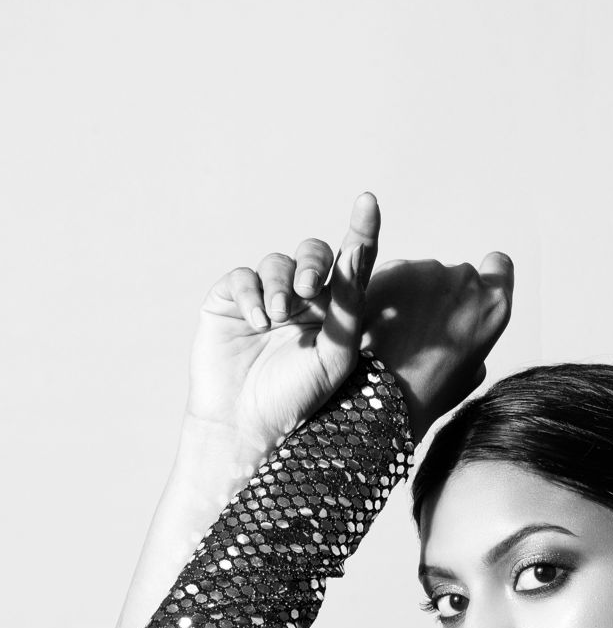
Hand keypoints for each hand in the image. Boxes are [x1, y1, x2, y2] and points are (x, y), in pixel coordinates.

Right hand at [185, 194, 380, 454]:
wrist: (248, 425)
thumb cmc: (300, 395)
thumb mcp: (337, 352)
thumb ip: (349, 304)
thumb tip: (356, 253)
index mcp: (336, 309)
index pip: (353, 261)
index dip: (361, 229)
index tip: (368, 201)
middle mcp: (302, 297)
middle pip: (313, 253)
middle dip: (313, 263)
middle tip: (311, 291)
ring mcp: (264, 296)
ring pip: (276, 263)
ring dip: (280, 284)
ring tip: (278, 317)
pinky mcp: (228, 301)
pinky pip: (241, 278)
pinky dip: (250, 293)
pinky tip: (257, 319)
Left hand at [361, 251, 513, 440]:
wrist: (385, 391)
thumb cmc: (431, 390)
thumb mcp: (473, 371)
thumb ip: (477, 336)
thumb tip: (467, 328)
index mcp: (494, 305)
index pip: (500, 265)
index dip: (488, 275)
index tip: (473, 290)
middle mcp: (466, 279)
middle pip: (459, 275)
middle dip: (444, 294)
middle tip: (426, 327)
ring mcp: (430, 270)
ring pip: (425, 274)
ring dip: (416, 294)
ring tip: (401, 330)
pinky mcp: (395, 268)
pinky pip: (397, 275)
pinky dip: (391, 293)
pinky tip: (384, 322)